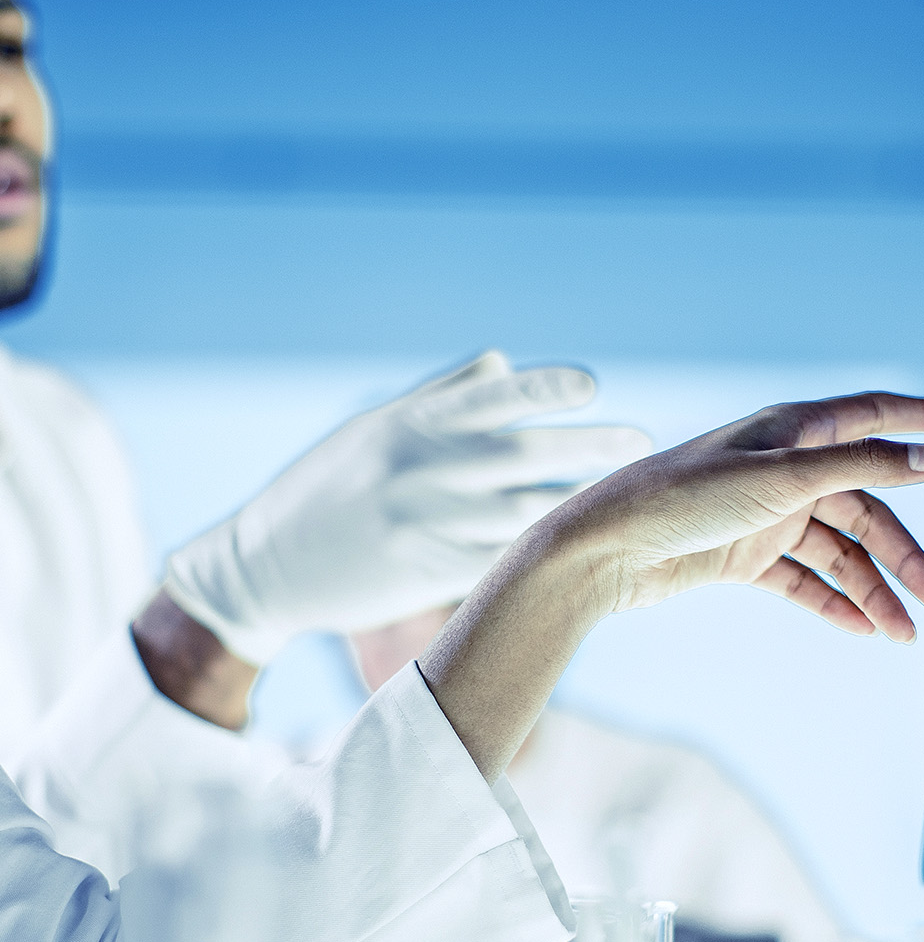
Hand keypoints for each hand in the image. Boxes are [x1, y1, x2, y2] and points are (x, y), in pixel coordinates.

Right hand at [162, 352, 651, 665]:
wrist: (264, 568)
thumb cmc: (326, 488)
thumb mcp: (372, 430)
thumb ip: (440, 398)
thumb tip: (502, 363)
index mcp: (408, 427)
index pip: (488, 399)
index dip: (543, 390)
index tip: (591, 386)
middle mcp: (420, 472)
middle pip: (520, 455)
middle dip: (587, 446)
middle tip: (642, 441)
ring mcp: (425, 527)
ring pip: (521, 512)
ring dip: (581, 503)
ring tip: (632, 497)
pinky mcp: (429, 577)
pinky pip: (502, 564)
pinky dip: (547, 554)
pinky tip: (592, 548)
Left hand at [566, 392, 923, 637]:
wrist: (608, 551)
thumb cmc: (687, 497)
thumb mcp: (784, 479)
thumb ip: (864, 466)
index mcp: (795, 431)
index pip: (873, 417)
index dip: (921, 418)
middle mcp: (786, 469)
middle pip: (867, 510)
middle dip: (907, 558)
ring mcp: (767, 515)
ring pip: (839, 554)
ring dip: (873, 593)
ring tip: (903, 635)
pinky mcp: (745, 557)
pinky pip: (804, 581)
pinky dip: (833, 604)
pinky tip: (863, 630)